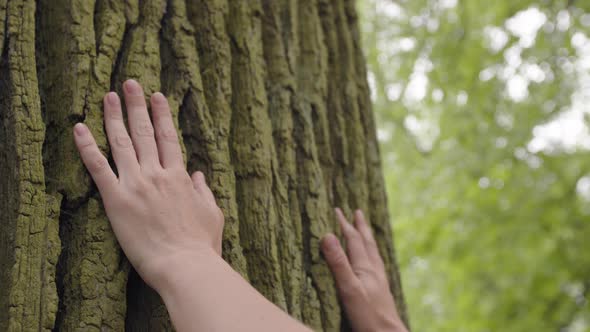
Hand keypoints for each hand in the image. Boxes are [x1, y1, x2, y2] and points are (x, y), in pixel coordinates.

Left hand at [73, 79, 222, 289]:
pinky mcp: (116, 199)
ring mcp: (136, 184)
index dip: (162, 115)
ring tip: (108, 96)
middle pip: (144, 132)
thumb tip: (198, 174)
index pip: (168, 138)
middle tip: (130, 84)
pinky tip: (79, 128)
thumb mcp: (212, 213)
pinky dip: (87, 146)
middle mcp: (157, 174)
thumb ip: (204, 191)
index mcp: (178, 177)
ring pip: (121, 142)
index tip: (157, 96)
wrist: (184, 265)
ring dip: (113, 116)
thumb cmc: (201, 244)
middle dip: (137, 105)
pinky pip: (98, 167)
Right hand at [321, 208, 407, 331]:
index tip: (336, 210)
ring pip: (373, 253)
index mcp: (365, 267)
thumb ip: (338, 262)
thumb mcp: (348, 287)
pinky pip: (376, 265)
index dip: (344, 224)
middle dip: (360, 227)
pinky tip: (372, 263)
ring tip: (366, 232)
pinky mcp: (381, 292)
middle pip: (367, 243)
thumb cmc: (367, 315)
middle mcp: (374, 271)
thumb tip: (327, 235)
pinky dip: (372, 256)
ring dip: (367, 239)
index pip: (353, 240)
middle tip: (358, 212)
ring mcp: (379, 281)